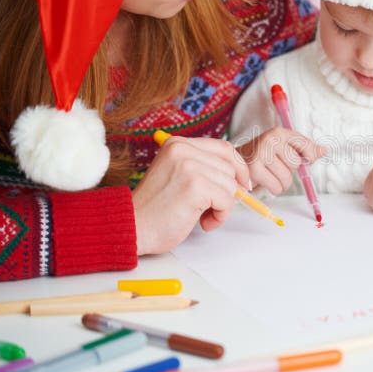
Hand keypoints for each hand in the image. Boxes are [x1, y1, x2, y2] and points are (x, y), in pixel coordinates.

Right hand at [132, 136, 249, 254]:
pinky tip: (203, 223)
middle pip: (230, 167)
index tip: (241, 185)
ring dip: (223, 206)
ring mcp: (189, 166)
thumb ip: (202, 168)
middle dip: (229, 191)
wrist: (131, 227)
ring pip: (230, 184)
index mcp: (178, 144)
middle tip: (213, 208)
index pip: (224, 148)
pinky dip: (220, 216)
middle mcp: (183, 149)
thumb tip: (240, 176)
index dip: (238, 167)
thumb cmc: (155, 208)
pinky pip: (227, 200)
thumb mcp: (178, 175)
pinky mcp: (195, 185)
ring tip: (202, 217)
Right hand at [237, 127, 325, 194]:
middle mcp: (270, 139)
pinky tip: (265, 182)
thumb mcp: (284, 148)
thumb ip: (304, 149)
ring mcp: (261, 153)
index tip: (307, 160)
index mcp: (280, 132)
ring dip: (281, 183)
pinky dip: (274, 189)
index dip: (310, 156)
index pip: (305, 144)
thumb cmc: (263, 157)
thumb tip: (325, 151)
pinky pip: (276, 186)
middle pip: (296, 164)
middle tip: (276, 168)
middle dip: (289, 172)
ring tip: (270, 176)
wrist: (234, 163)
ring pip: (286, 178)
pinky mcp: (253, 168)